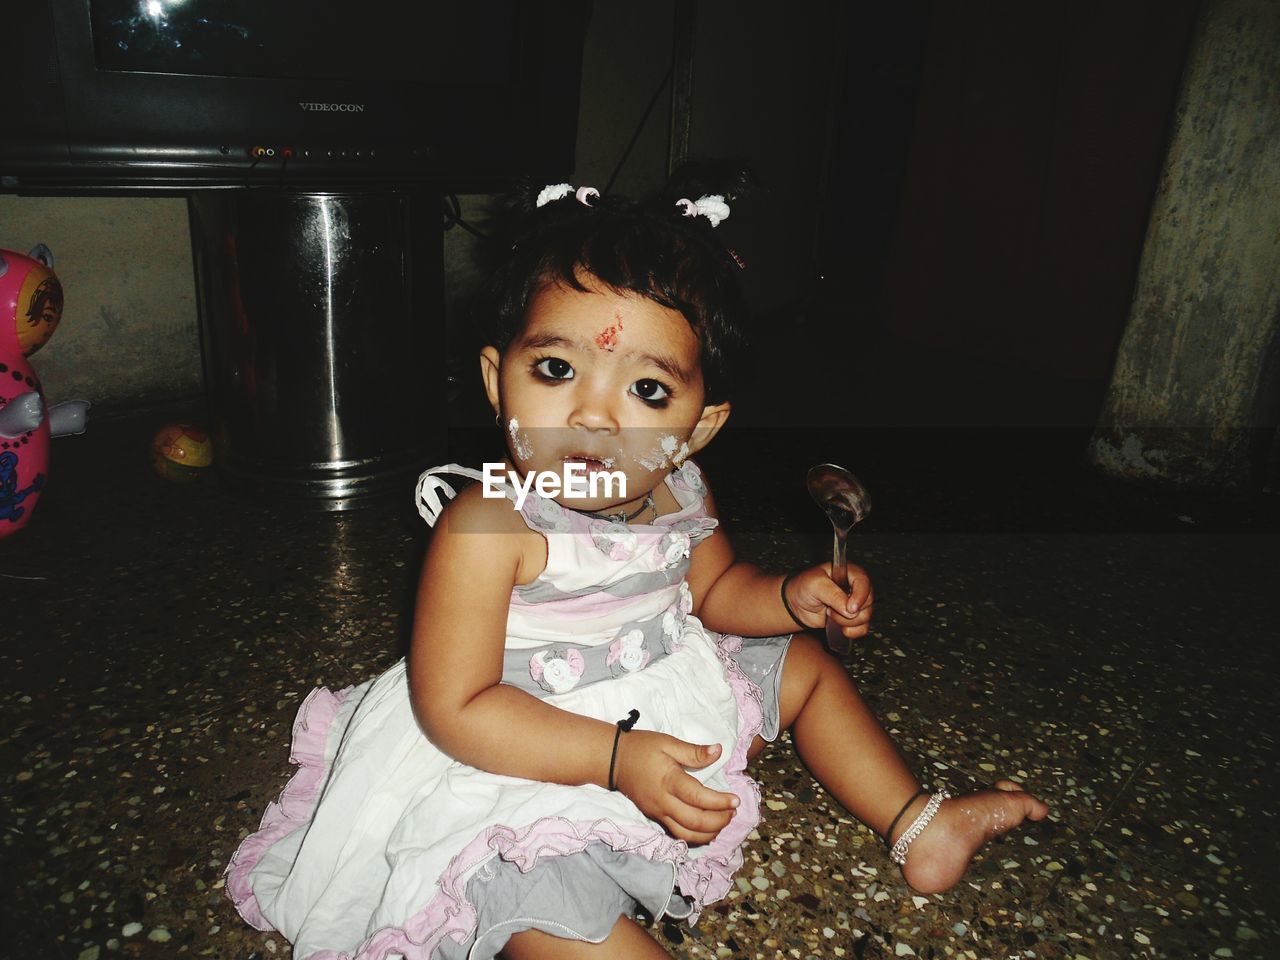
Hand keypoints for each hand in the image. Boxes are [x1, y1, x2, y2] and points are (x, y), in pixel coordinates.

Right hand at [612, 730, 739, 844]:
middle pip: (695, 822)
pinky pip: (677, 834)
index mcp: (669, 780)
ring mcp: (658, 813)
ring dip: (709, 833)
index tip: (736, 800)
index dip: (720, 802)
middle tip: (733, 812)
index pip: (698, 798)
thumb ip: (693, 751)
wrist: (612, 760)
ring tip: (723, 822)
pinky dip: (695, 837)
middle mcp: (663, 802)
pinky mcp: (655, 818)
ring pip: (686, 835)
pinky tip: (707, 830)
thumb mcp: (668, 742)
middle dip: (719, 820)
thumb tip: (718, 751)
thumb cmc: (642, 747)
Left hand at [783, 564, 873, 640]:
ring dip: (847, 621)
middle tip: (831, 610)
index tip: (850, 608)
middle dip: (850, 611)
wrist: (795, 604)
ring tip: (829, 615)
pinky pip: (863, 627)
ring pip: (865, 616)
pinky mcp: (852, 618)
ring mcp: (855, 603)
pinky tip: (840, 629)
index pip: (863, 581)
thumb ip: (833, 594)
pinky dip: (853, 631)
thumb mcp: (815, 585)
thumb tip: (849, 609)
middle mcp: (855, 587)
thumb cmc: (804, 587)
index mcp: (848, 572)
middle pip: (868, 601)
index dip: (860, 595)